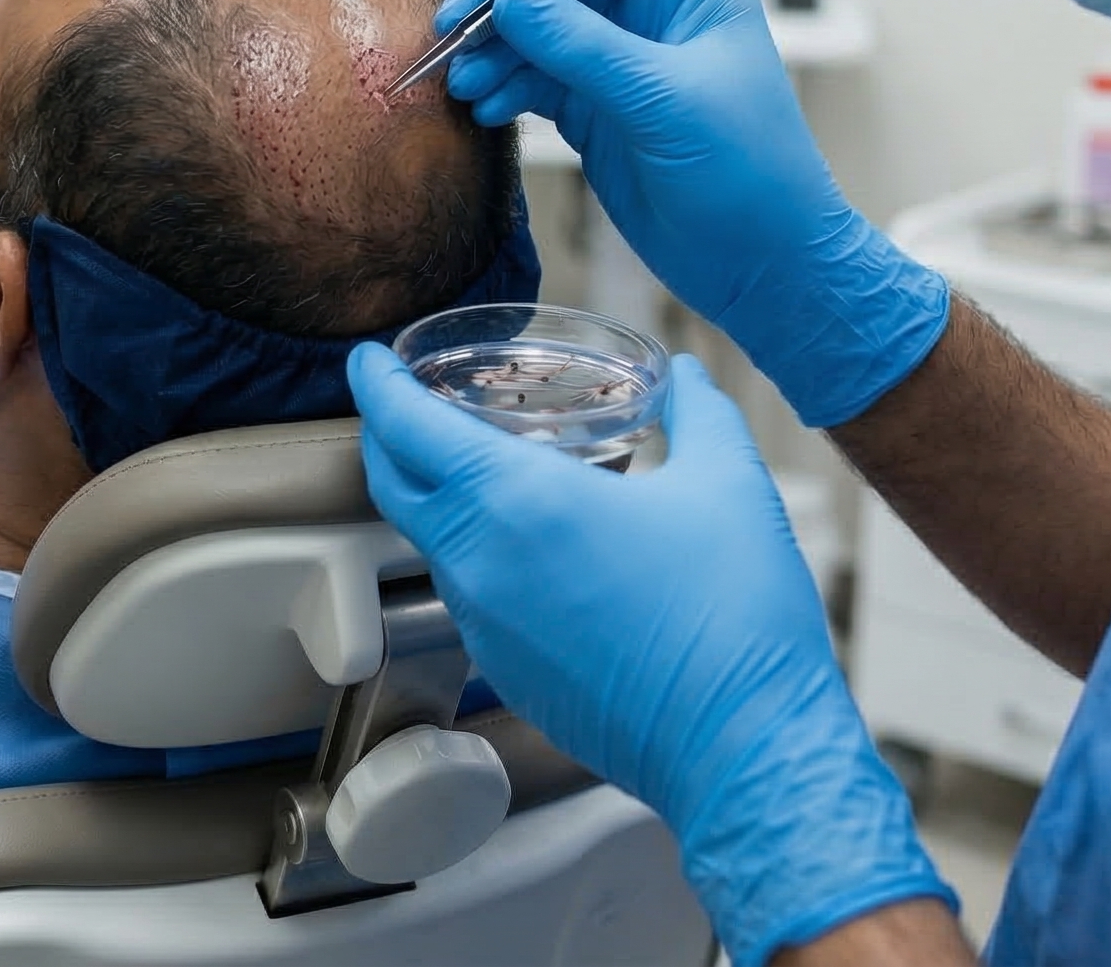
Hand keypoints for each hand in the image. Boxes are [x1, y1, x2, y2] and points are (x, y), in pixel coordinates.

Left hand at [349, 343, 953, 966]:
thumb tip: (684, 377)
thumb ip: (700, 413)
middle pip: (395, 487)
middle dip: (387, 437)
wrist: (742, 747)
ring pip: (432, 545)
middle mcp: (479, 564)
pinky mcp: (507, 674)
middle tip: (404, 406)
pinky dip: (478, 558)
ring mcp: (485, 627)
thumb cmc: (734, 619)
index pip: (406, 428)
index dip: (377, 386)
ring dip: (438, 501)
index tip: (369, 362)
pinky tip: (530, 548)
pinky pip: (470, 599)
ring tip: (480, 469)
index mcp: (515, 500)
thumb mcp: (728, 484)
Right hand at [439, 0, 945, 425]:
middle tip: (454, 28)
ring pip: (537, 31)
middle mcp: (651, 14)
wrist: (763, 263)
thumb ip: (583, 45)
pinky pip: (535, 81)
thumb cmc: (748, 171)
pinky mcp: (595, 112)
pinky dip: (504, 88)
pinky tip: (483, 107)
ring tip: (464, 81)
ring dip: (494, 50)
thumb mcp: (664, 99)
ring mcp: (619, 64)